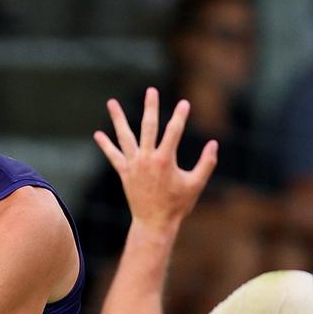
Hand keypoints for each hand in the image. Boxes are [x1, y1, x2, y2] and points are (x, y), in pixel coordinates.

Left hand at [93, 88, 217, 233]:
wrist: (154, 223)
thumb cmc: (177, 205)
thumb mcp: (196, 184)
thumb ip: (206, 163)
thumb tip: (214, 144)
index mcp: (165, 160)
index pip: (174, 131)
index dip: (180, 116)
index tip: (185, 104)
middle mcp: (147, 159)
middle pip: (148, 127)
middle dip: (151, 107)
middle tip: (151, 90)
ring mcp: (134, 165)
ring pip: (125, 137)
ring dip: (118, 119)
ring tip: (111, 102)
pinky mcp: (125, 173)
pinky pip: (114, 156)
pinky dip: (106, 145)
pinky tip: (98, 134)